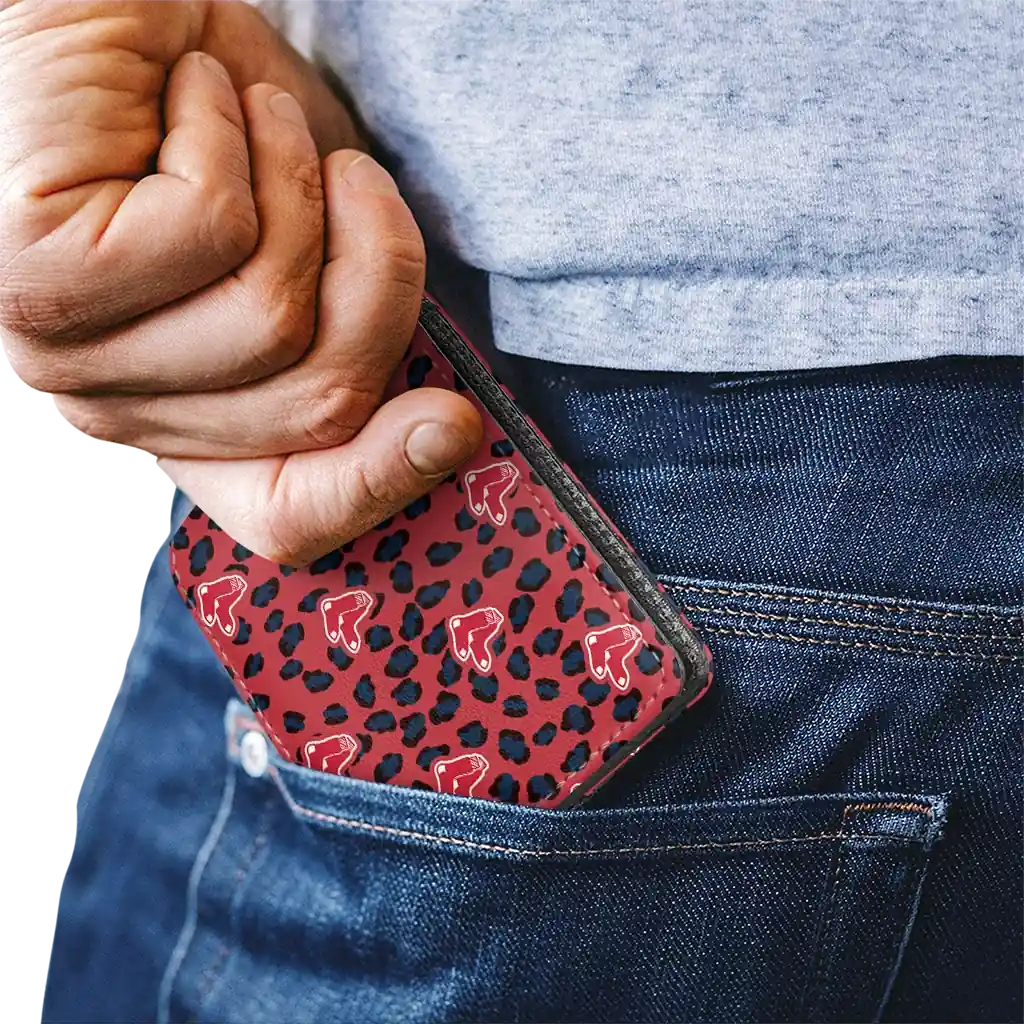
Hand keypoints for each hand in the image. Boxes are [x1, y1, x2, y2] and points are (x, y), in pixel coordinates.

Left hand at [0, 0, 482, 563]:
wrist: (116, 5)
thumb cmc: (215, 120)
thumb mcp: (319, 246)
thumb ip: (358, 340)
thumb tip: (453, 434)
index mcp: (185, 422)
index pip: (285, 517)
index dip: (383, 483)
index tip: (455, 421)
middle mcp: (119, 411)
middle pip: (318, 406)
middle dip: (379, 272)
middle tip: (351, 177)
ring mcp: (66, 357)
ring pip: (273, 321)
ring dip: (299, 187)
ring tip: (255, 120)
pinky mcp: (40, 278)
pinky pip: (215, 230)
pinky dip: (237, 138)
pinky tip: (193, 98)